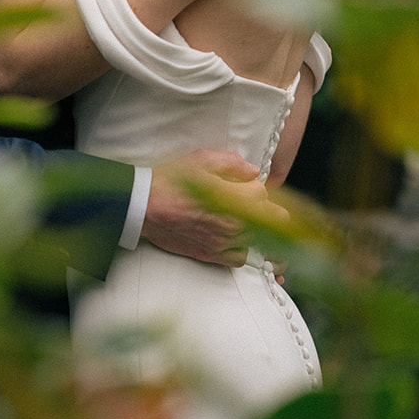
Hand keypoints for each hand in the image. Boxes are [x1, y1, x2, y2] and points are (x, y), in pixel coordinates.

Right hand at [142, 149, 289, 267]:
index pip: (263, 192)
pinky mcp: (212, 256)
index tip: (242, 185)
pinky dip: (241, 249)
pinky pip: (240, 258)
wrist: (144, 207)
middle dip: (268, 209)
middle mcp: (234, 223)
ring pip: (260, 241)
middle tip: (255, 204)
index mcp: (234, 197)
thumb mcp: (201, 160)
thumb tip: (253, 171)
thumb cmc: (170, 181)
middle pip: (274, 220)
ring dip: (256, 230)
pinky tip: (233, 239)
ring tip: (244, 221)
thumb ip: (233, 163)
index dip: (253, 185)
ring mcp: (224, 242)